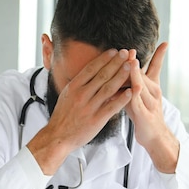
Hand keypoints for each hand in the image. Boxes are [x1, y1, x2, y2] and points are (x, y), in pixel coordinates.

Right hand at [28, 49, 132, 174]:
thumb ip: (79, 85)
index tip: (114, 51)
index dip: (104, 58)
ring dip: (121, 76)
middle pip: (102, 75)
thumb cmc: (62, 116)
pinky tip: (131, 91)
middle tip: (127, 53)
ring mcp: (89, 107)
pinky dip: (122, 98)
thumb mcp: (66, 95)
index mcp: (73, 87)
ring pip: (109, 88)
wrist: (57, 137)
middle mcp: (81, 95)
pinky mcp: (96, 120)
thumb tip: (89, 72)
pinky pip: (112, 107)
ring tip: (131, 66)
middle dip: (116, 62)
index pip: (91, 68)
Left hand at [125, 42, 179, 172]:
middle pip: (143, 75)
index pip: (156, 68)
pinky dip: (135, 96)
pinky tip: (132, 89)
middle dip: (136, 63)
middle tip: (130, 50)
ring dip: (136, 75)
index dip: (159, 56)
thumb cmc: (143, 113)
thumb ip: (133, 81)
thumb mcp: (138, 95)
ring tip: (131, 64)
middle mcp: (154, 93)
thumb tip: (122, 66)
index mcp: (152, 87)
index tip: (165, 43)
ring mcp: (150, 104)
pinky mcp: (144, 116)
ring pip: (141, 87)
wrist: (154, 137)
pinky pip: (138, 104)